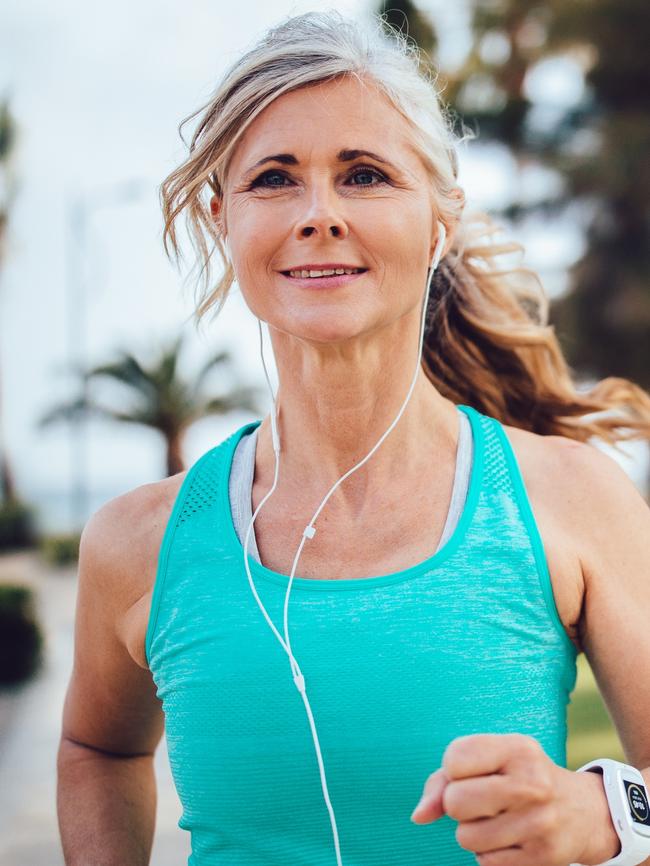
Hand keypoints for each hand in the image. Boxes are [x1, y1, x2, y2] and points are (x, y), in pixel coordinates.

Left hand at [409, 733, 621, 865]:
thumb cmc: (518, 778)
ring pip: (466, 837)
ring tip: (497, 820)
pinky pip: (485, 862)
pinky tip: (511, 838)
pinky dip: (489, 853)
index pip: (454, 759)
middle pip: (455, 802)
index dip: (453, 770)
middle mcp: (532, 783)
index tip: (473, 772)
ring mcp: (540, 823)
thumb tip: (419, 815)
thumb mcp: (490, 760)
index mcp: (517, 749)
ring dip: (472, 833)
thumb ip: (443, 779)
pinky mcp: (543, 858)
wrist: (582, 812)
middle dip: (458, 805)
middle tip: (481, 801)